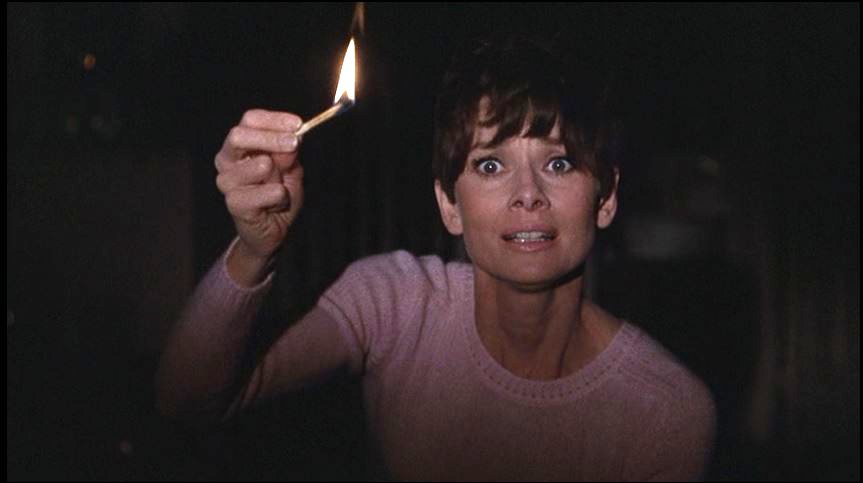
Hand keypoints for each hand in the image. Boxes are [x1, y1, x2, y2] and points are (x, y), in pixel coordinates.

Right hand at [214, 109, 303, 263]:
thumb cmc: (277, 193)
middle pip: (239, 136)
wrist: (272, 228)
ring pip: (259, 165)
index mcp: (239, 145)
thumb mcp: (289, 168)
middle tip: (294, 144)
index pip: (250, 120)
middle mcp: (226, 160)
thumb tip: (293, 138)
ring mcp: (227, 182)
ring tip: (281, 187)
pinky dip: (280, 196)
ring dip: (280, 176)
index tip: (298, 124)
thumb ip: (289, 153)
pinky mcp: (234, 203)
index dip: (274, 120)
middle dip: (271, 138)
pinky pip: (268, 192)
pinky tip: (276, 203)